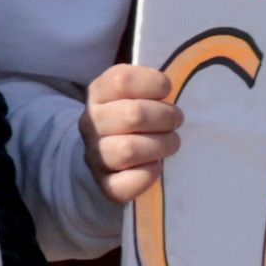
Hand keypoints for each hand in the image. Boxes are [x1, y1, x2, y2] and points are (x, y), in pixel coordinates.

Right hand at [85, 57, 179, 204]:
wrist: (102, 152)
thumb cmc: (129, 115)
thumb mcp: (132, 91)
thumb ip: (149, 85)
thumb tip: (170, 92)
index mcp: (98, 94)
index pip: (122, 81)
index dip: (154, 83)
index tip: (165, 91)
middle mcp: (90, 124)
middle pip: (133, 115)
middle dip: (166, 117)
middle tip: (175, 120)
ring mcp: (95, 155)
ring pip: (129, 150)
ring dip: (161, 145)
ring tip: (169, 142)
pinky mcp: (105, 185)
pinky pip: (127, 183)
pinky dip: (148, 174)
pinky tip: (155, 165)